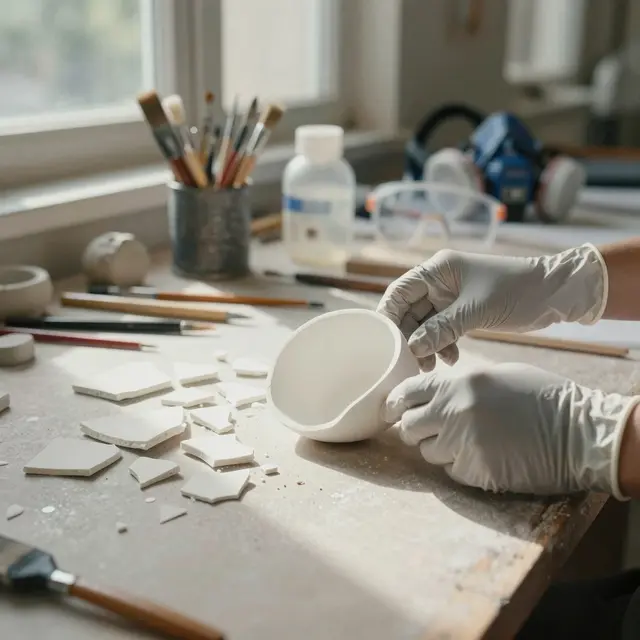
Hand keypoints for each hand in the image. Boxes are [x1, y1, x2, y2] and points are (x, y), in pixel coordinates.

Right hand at [376, 244, 606, 368]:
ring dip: (426, 345)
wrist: (554, 293)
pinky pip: (442, 330)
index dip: (388, 316)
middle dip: (410, 337)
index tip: (385, 342)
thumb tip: (412, 348)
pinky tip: (451, 358)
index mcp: (437, 270)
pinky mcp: (462, 311)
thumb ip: (441, 329)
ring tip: (433, 365)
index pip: (399, 292)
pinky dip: (442, 345)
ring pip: (425, 324)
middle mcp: (439, 281)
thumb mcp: (475, 311)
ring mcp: (451, 297)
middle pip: (410, 311)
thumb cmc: (516, 291)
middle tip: (413, 362)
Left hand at [384, 363, 637, 496]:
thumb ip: (458, 385)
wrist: (579, 431)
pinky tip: (482, 456)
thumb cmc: (541, 397)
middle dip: (414, 430)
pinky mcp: (475, 472)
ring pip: (426, 452)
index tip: (393, 411)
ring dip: (439, 449)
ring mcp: (463, 443)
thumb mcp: (495, 376)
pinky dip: (459, 466)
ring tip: (467, 442)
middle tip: (431, 431)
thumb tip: (430, 395)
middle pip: (408, 427)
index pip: (405, 393)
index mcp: (457, 383)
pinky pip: (450, 471)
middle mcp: (453, 411)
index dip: (395, 403)